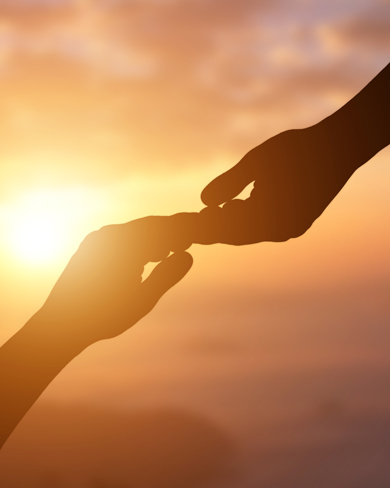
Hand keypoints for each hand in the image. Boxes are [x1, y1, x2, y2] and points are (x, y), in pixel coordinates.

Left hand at [38, 216, 192, 346]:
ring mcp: (98, 238)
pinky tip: (147, 257)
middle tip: (190, 238)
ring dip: (155, 237)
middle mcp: (110, 234)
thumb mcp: (143, 299)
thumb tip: (189, 256)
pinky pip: (121, 237)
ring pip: (135, 230)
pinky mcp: (90, 246)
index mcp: (126, 244)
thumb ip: (167, 275)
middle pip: (150, 225)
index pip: (164, 228)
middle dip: (171, 231)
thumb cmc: (105, 316)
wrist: (61, 324)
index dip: (184, 229)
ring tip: (171, 250)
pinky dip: (139, 243)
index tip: (201, 231)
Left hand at [197, 122, 357, 244]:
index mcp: (270, 219)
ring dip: (227, 225)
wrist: (340, 147)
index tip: (179, 225)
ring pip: (250, 232)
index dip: (200, 228)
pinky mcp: (298, 223)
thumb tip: (203, 203)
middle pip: (236, 234)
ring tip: (200, 219)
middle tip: (184, 225)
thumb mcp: (258, 162)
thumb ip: (230, 183)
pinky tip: (232, 209)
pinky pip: (265, 227)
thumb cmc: (298, 149)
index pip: (225, 230)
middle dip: (210, 229)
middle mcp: (282, 231)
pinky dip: (246, 220)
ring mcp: (292, 229)